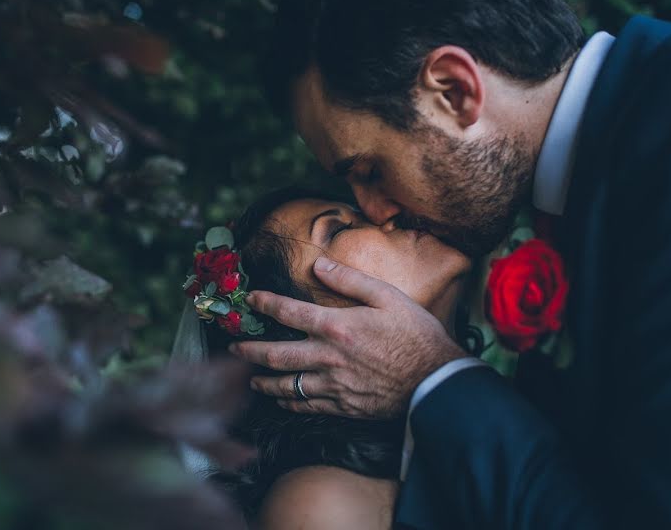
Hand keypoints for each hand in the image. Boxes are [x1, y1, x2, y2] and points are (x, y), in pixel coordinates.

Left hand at [229, 256, 466, 418]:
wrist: (437, 382)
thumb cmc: (417, 335)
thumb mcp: (388, 296)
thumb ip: (350, 280)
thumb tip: (318, 264)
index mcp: (336, 326)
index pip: (288, 312)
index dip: (264, 304)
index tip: (250, 299)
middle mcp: (327, 357)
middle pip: (276, 355)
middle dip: (249, 350)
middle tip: (233, 347)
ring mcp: (333, 385)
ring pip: (286, 385)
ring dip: (263, 381)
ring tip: (250, 378)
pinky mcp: (343, 406)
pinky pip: (306, 406)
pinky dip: (289, 402)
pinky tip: (282, 399)